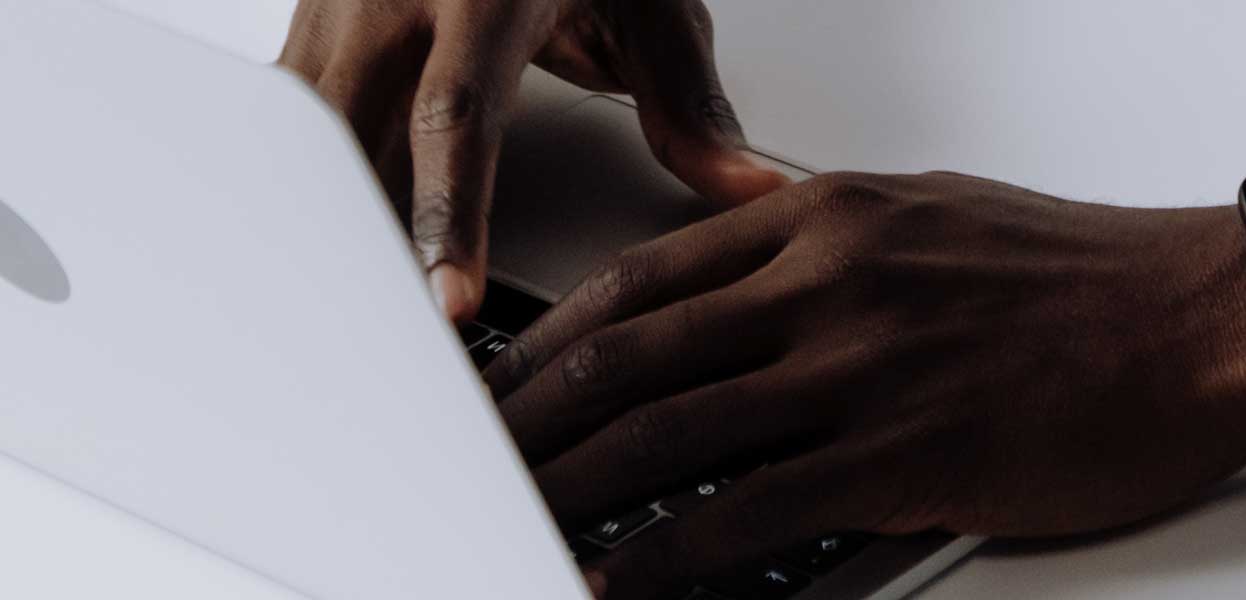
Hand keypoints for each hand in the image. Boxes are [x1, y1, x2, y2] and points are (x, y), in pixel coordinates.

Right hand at [278, 0, 789, 320]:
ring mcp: (339, 12)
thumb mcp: (650, 3)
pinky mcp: (312, 33)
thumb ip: (688, 102)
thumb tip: (746, 188)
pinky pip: (298, 129)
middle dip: (360, 245)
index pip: (456, 120)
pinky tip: (332, 263)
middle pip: (349, 138)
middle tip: (386, 347)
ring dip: (327, 229)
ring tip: (350, 327)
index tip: (450, 302)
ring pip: (307, 140)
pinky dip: (312, 198)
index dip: (448, 217)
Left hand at [482, 172, 1245, 596]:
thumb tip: (748, 267)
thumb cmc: (1084, 272)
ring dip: (575, 485)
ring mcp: (862, 368)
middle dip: (532, 417)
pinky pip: (752, 512)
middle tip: (473, 461)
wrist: (1206, 316)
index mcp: (827, 219)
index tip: (509, 382)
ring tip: (515, 520)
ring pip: (672, 431)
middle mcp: (827, 282)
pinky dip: (666, 554)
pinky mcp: (906, 455)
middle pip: (632, 354)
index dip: (557, 338)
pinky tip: (620, 578)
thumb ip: (828, 236)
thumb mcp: (934, 215)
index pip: (647, 279)